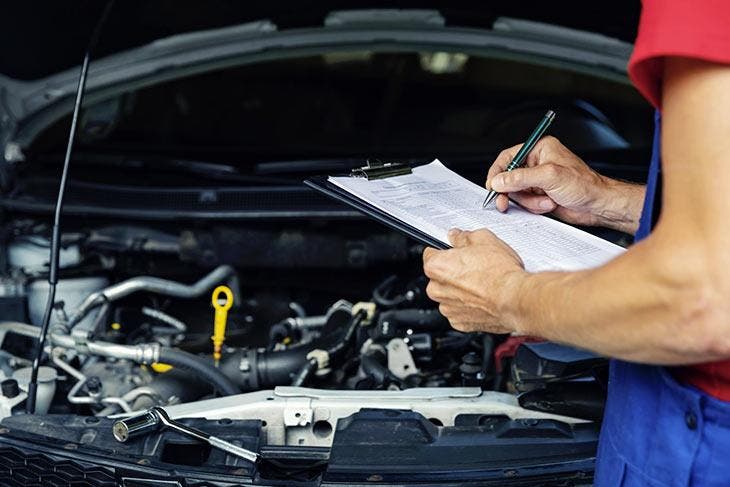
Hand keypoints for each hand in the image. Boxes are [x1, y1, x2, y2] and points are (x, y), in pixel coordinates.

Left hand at [423, 228, 524, 333]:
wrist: (515, 299)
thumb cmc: (500, 273)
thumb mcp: (483, 239)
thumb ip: (464, 237)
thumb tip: (457, 236)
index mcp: (436, 266)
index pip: (431, 254)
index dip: (446, 251)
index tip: (455, 252)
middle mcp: (436, 289)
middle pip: (439, 277)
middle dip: (453, 272)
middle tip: (474, 267)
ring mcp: (448, 308)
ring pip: (449, 295)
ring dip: (460, 291)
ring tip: (482, 284)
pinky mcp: (459, 323)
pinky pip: (459, 311)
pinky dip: (469, 307)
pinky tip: (483, 298)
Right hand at [486, 136, 620, 227]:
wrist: (597, 206)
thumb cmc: (584, 185)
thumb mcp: (549, 177)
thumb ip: (521, 177)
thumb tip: (499, 180)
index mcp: (540, 150)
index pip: (508, 157)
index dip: (498, 172)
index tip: (492, 186)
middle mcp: (537, 163)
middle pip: (509, 177)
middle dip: (512, 192)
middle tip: (504, 202)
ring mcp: (538, 181)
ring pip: (517, 193)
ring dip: (529, 201)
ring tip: (546, 201)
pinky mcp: (540, 195)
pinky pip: (525, 203)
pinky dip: (534, 207)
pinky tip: (549, 204)